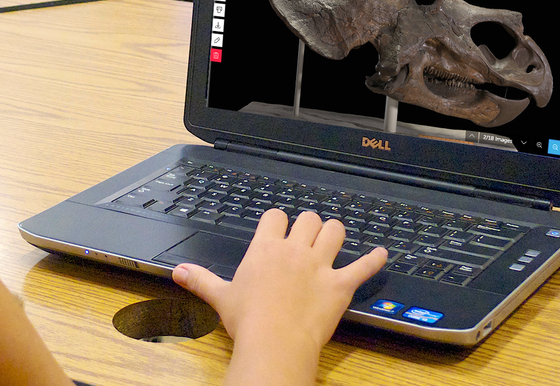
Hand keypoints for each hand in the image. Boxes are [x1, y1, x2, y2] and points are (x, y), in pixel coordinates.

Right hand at [172, 208, 386, 385]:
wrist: (274, 342)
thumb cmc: (248, 320)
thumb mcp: (221, 297)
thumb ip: (200, 279)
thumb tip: (177, 271)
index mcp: (265, 249)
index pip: (275, 217)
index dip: (279, 220)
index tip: (279, 227)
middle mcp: (294, 251)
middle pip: (308, 219)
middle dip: (309, 223)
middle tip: (308, 233)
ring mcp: (319, 266)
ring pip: (334, 232)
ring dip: (335, 232)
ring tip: (335, 234)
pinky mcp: (340, 286)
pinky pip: (362, 267)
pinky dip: (374, 260)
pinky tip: (382, 253)